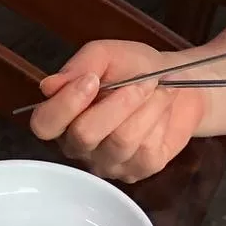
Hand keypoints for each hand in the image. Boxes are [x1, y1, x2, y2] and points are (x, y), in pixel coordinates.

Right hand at [29, 40, 205, 183]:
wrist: (182, 83)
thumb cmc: (138, 69)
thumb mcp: (108, 55)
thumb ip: (80, 65)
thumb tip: (49, 86)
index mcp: (64, 119)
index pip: (44, 125)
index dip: (65, 105)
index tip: (91, 80)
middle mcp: (79, 147)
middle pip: (84, 135)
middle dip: (119, 102)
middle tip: (146, 80)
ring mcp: (107, 163)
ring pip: (121, 140)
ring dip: (148, 106)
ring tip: (157, 90)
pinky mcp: (138, 170)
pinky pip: (146, 149)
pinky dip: (160, 120)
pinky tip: (162, 112)